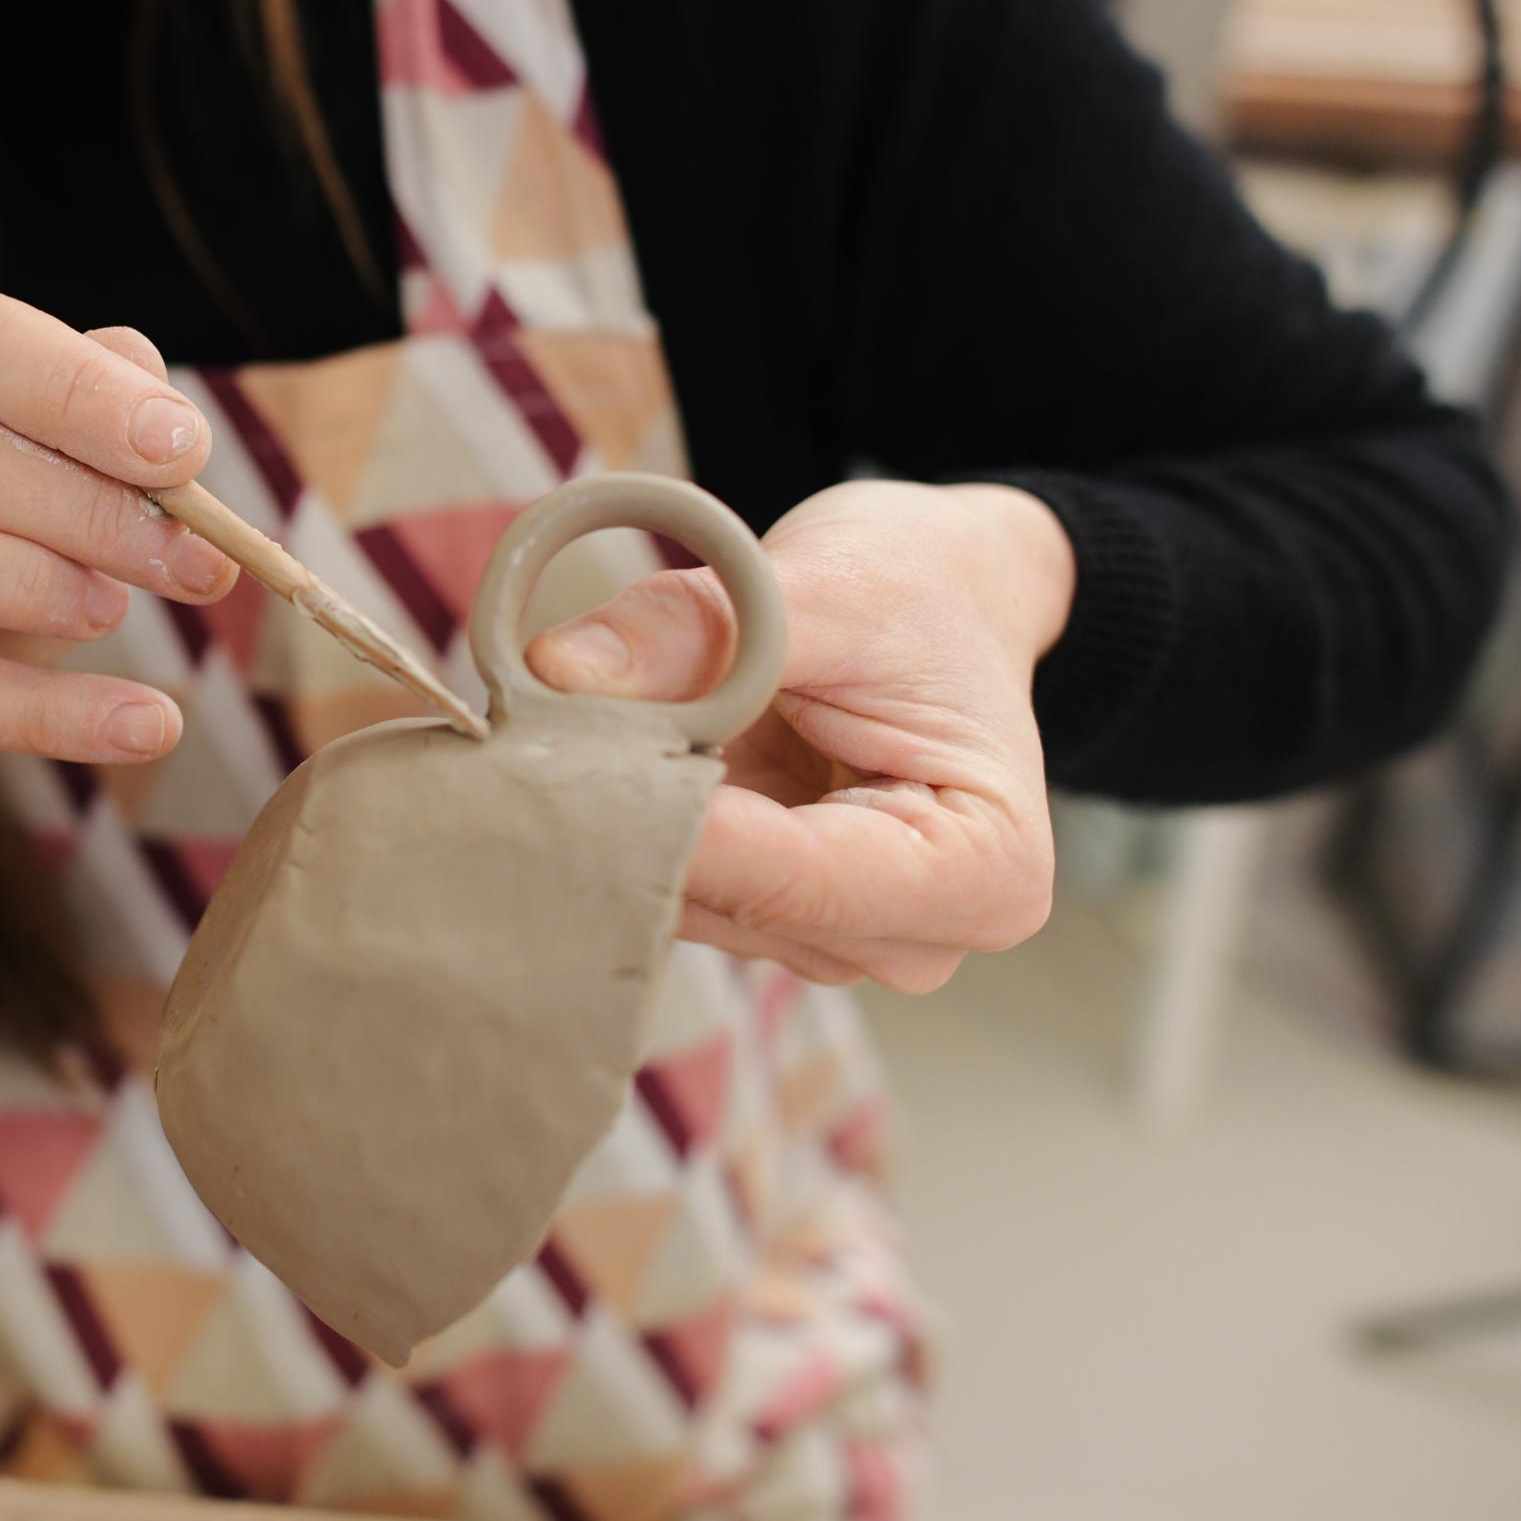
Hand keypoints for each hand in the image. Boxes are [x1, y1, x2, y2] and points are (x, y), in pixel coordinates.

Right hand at [0, 277, 237, 814]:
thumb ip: (87, 429)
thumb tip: (165, 424)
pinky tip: (141, 723)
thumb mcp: (24, 477)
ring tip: (117, 614)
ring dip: (30, 581)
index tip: (183, 448)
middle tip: (194, 557)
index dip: (74, 389)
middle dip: (83, 503)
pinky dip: (40, 710)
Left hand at [528, 480, 1074, 991]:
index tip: (569, 781)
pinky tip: (607, 764)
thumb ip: (692, 628)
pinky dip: (633, 830)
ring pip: (692, 906)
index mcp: (982, 870)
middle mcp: (919, 938)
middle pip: (741, 906)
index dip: (679, 834)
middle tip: (537, 740)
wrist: (948, 596)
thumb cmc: (919, 590)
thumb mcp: (824, 581)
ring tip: (581, 732)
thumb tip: (557, 673)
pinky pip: (677, 889)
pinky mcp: (773, 919)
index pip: (800, 880)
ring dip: (626, 827)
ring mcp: (839, 939)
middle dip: (639, 824)